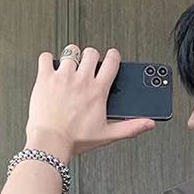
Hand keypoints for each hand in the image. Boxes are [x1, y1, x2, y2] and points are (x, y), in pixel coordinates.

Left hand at [25, 45, 155, 158]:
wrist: (51, 141)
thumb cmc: (76, 139)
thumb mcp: (108, 135)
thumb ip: (131, 127)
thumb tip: (148, 124)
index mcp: (97, 91)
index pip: (111, 62)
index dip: (113, 56)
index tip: (111, 57)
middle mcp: (81, 80)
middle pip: (91, 52)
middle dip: (92, 57)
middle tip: (89, 66)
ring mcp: (63, 76)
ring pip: (70, 51)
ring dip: (72, 57)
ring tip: (70, 67)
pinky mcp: (45, 77)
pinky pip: (46, 57)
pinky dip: (48, 59)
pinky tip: (51, 67)